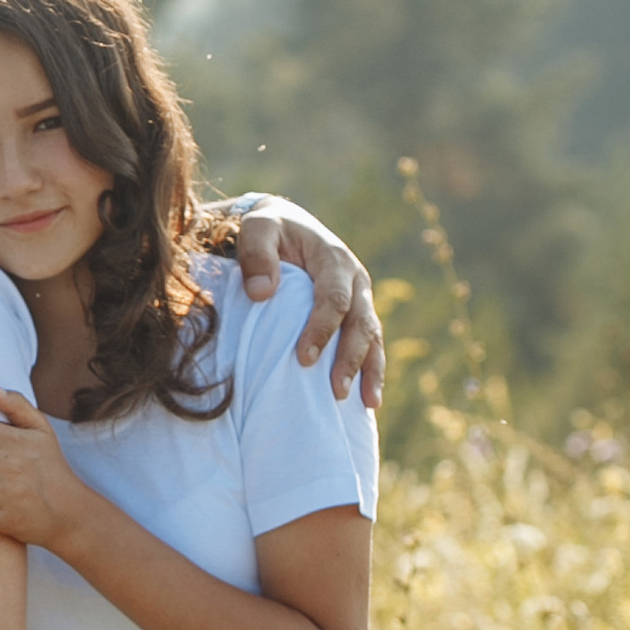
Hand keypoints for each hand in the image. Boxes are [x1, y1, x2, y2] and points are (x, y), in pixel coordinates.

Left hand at [235, 200, 384, 406]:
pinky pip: (371, 343)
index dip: (322, 330)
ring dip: (369, 370)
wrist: (283, 225)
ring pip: (372, 336)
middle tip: (334, 391)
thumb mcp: (257, 230)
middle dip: (349, 358)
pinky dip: (372, 369)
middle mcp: (355, 278)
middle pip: (360, 322)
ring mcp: (360, 297)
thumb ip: (257, 255)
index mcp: (333, 259)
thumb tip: (262, 293)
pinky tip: (369, 400)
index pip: (334, 298)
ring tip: (367, 404)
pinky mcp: (357, 313)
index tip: (304, 358)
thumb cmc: (267, 230)